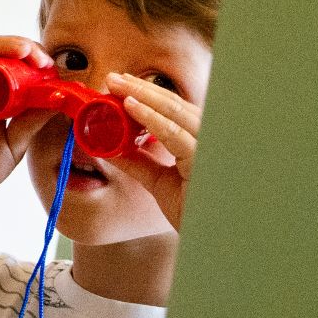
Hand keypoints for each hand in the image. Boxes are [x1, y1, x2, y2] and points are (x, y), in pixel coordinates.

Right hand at [0, 37, 54, 220]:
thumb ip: (33, 122)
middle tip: (43, 60)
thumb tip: (59, 98)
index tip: (55, 68)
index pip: (17, 65)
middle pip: (1, 52)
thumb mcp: (15, 144)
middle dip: (25, 48)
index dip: (36, 59)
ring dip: (3, 46)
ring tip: (24, 51)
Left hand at [106, 73, 199, 228]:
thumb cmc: (193, 212)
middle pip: (174, 103)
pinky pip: (175, 134)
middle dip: (140, 88)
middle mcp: (207, 138)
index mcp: (200, 140)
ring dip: (143, 96)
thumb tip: (109, 145)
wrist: (207, 239)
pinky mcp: (203, 160)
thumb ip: (138, 163)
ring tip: (117, 86)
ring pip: (175, 111)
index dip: (147, 93)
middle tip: (112, 78)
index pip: (174, 108)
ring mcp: (208, 146)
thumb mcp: (159, 182)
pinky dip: (152, 118)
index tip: (121, 84)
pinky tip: (131, 107)